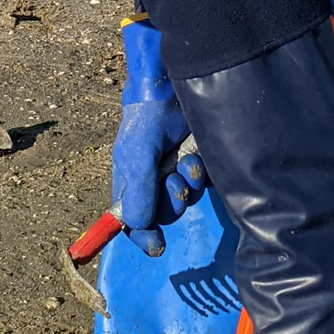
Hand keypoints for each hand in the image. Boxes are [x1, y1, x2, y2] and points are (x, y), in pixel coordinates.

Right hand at [113, 19, 204, 254]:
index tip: (156, 246)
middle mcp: (153, 180)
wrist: (173, 87)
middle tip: (172, 183)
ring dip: (187, 186)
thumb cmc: (146, 119)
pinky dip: (201, 174)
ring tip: (186, 163)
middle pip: (162, 213)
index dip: (142, 236)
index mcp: (130, 181)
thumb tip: (138, 226)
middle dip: (170, 203)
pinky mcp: (199, 161)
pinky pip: (203, 183)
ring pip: (185, 198)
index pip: (132, 220)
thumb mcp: (136, 157)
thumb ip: (138, 192)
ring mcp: (177, 170)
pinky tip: (197, 158)